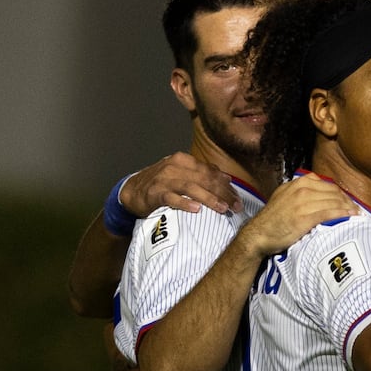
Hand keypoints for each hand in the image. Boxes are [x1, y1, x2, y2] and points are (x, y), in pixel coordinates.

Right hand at [120, 151, 241, 217]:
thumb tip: (226, 178)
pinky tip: (196, 210)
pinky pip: (172, 198)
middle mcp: (174, 167)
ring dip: (209, 198)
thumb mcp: (181, 174)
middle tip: (236, 207)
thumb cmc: (161, 183)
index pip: (210, 172)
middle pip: (204, 179)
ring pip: (191, 187)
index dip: (226, 186)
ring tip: (222, 208)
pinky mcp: (155, 193)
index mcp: (183, 160)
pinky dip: (184, 203)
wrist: (132, 190)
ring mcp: (164, 179)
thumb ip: (202, 174)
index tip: (238, 199)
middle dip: (223, 193)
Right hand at [242, 174, 349, 256]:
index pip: (326, 185)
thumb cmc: (273, 220)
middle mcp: (301, 189)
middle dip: (347, 200)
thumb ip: (301, 193)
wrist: (259, 234)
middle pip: (333, 192)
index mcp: (298, 183)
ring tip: (357, 213)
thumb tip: (320, 196)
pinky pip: (329, 212)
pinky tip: (350, 216)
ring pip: (333, 201)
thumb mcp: (284, 197)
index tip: (347, 201)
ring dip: (348, 207)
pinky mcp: (305, 216)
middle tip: (356, 209)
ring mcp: (303, 202)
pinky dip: (342, 213)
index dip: (340, 193)